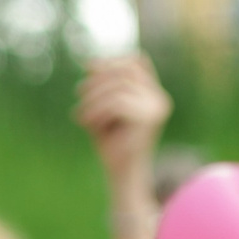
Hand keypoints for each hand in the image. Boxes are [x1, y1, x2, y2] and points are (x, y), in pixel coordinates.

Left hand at [75, 53, 172, 190]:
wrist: (122, 178)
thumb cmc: (112, 146)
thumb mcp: (102, 110)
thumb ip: (101, 87)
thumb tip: (90, 64)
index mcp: (153, 94)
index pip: (137, 61)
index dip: (112, 60)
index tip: (88, 68)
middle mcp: (159, 99)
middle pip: (126, 71)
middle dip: (98, 80)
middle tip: (79, 94)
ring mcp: (157, 108)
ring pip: (120, 86)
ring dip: (94, 98)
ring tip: (81, 114)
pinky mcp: (150, 119)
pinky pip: (118, 103)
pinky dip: (97, 110)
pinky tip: (87, 123)